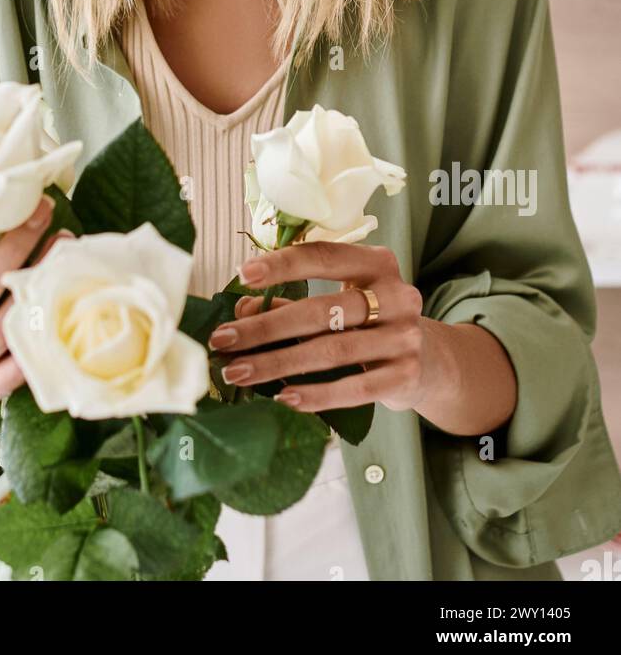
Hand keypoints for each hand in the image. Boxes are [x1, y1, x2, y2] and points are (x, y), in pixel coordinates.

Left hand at [207, 240, 433, 415]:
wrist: (430, 362)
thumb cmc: (369, 323)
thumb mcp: (338, 302)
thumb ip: (292, 302)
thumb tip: (241, 311)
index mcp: (377, 264)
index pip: (325, 256)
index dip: (283, 264)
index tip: (243, 274)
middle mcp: (397, 295)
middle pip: (321, 310)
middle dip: (266, 326)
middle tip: (224, 339)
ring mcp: (404, 337)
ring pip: (331, 351)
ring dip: (278, 364)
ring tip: (239, 372)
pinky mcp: (405, 376)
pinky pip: (354, 388)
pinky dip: (316, 395)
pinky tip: (283, 398)